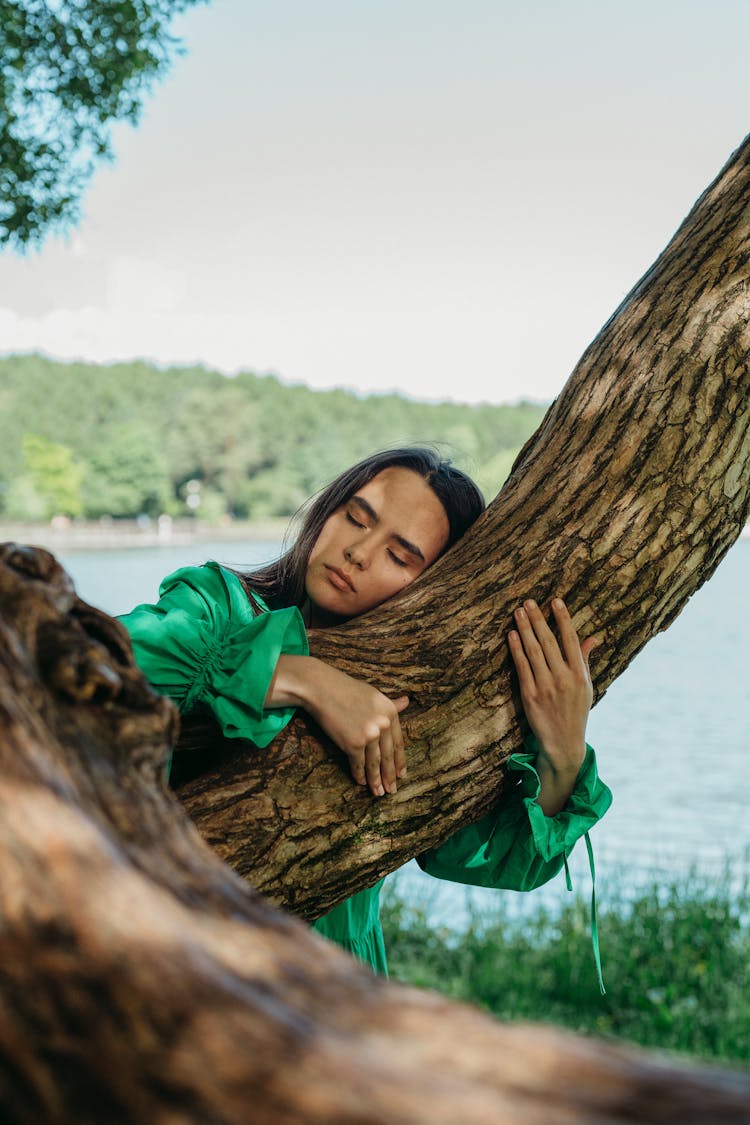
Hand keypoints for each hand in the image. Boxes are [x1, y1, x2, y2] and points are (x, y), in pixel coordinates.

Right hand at [267, 655, 407, 796]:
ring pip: (374, 764)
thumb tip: (407, 702)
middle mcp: (383, 725)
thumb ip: (391, 704)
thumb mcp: (373, 694)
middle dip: (390, 776)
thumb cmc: (346, 689)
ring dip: (376, 781)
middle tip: (392, 791)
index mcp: (391, 712)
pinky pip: (358, 764)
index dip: (399, 761)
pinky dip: (359, 775)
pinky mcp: (353, 744)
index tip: (401, 775)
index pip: (398, 743)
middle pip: (388, 757)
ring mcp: (369, 735)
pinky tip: (362, 783)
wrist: (322, 688)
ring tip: (379, 793)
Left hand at [508, 598, 595, 814]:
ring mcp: (546, 687)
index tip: (556, 601)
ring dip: (525, 629)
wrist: (563, 743)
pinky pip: (522, 667)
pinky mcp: (530, 695)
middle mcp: (563, 679)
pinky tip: (512, 635)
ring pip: (534, 652)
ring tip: (518, 612)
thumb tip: (593, 638)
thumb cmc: (576, 711)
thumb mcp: (587, 687)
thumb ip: (585, 661)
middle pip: (549, 642)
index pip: (571, 640)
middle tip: (529, 601)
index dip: (563, 619)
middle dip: (539, 619)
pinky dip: (516, 649)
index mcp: (580, 675)